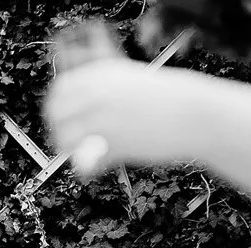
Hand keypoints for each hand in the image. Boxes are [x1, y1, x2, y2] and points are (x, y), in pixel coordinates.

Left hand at [43, 60, 199, 177]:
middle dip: (57, 128)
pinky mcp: (113, 144)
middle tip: (63, 140)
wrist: (194, 114)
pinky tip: (90, 170)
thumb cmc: (168, 97)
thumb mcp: (132, 80)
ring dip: (68, 149)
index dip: (55, 104)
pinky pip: (86, 160)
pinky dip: (85, 168)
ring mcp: (103, 119)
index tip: (57, 115)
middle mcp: (97, 95)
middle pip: (57, 114)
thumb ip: (104, 87)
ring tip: (77, 156)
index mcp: (101, 74)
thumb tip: (83, 100)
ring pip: (66, 138)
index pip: (60, 88)